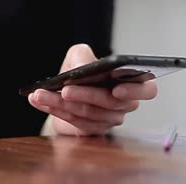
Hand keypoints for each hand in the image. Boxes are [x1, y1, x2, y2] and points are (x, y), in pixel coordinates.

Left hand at [28, 44, 157, 135]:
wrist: (64, 94)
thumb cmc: (80, 74)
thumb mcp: (79, 56)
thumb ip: (82, 54)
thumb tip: (82, 65)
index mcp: (129, 84)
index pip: (147, 90)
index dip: (135, 90)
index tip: (117, 88)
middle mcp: (123, 105)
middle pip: (109, 103)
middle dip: (85, 94)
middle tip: (66, 88)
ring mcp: (107, 120)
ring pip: (86, 113)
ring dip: (60, 103)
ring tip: (41, 93)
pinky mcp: (90, 131)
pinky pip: (73, 122)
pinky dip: (53, 109)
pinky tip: (38, 100)